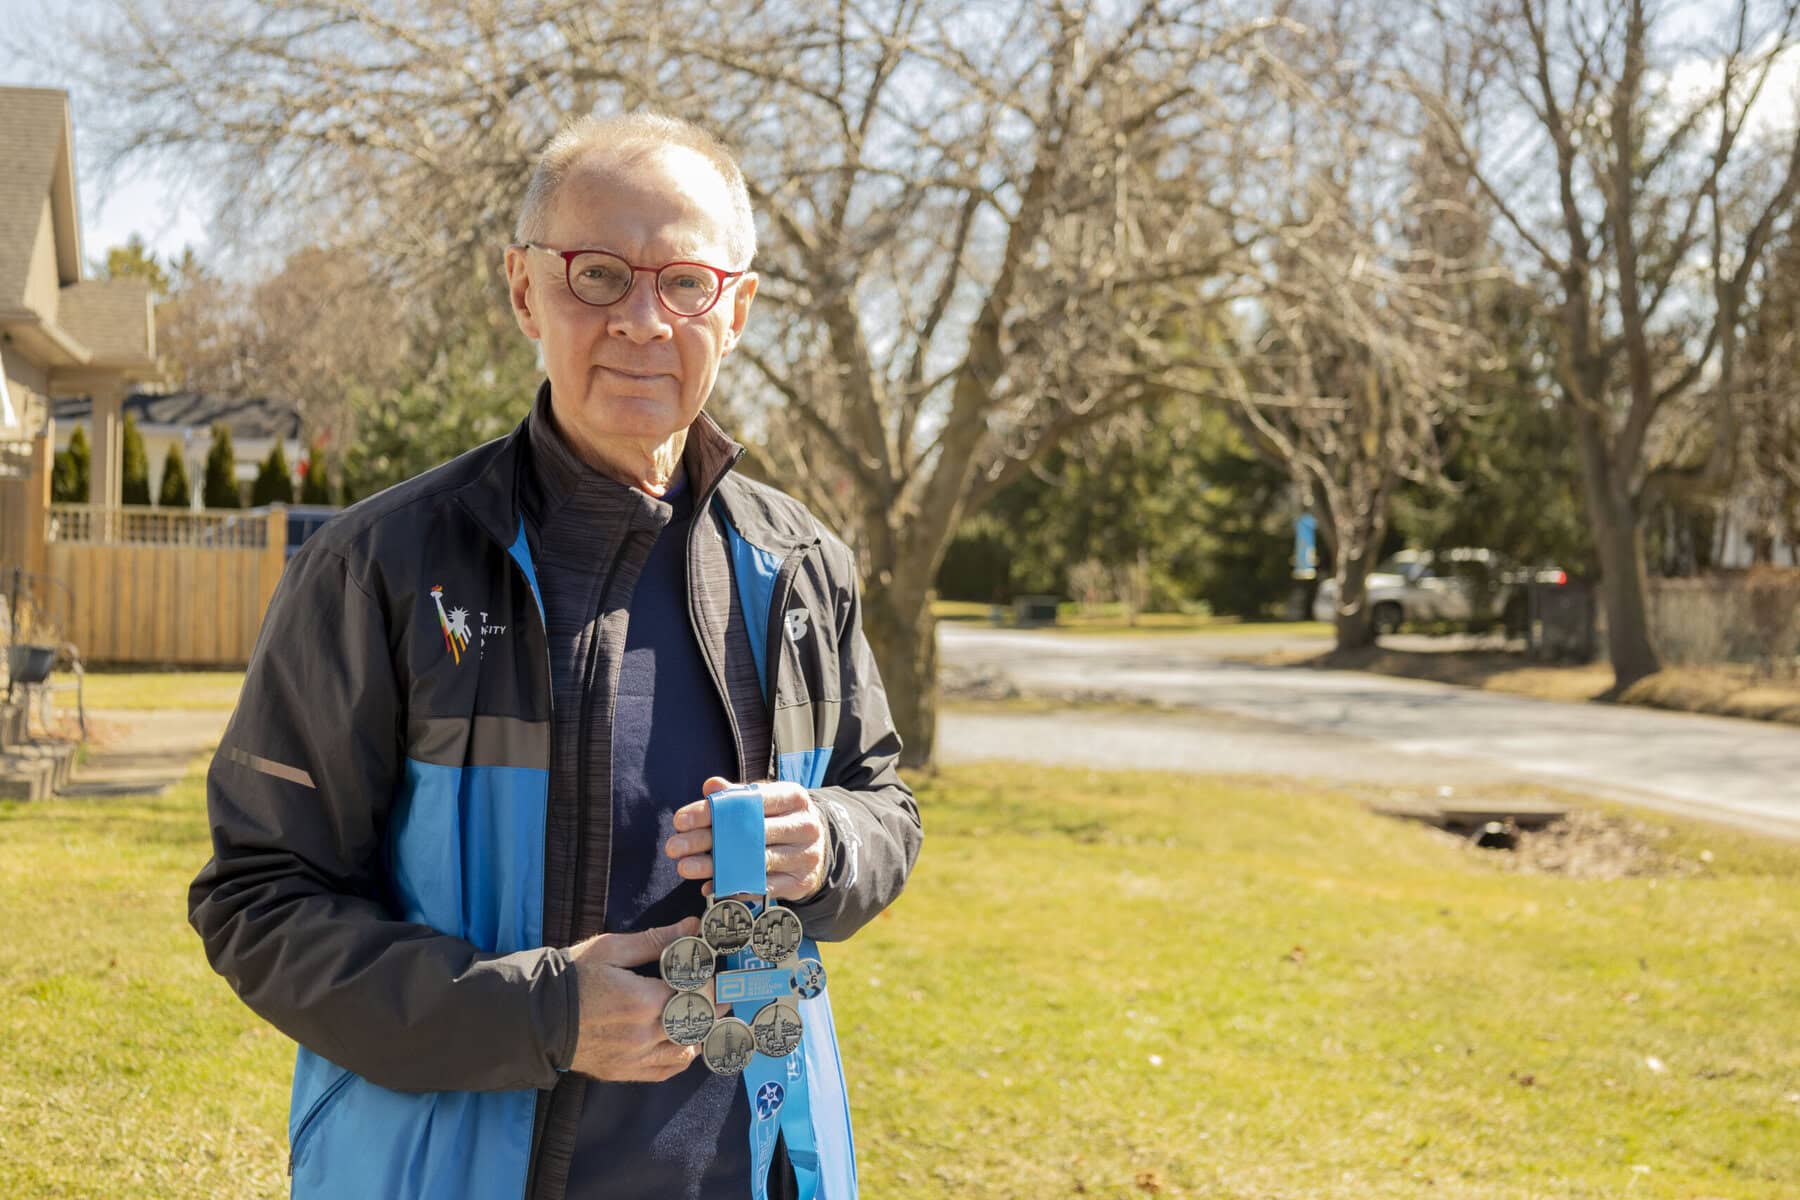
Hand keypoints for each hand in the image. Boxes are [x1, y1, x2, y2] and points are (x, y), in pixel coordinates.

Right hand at [567, 918, 716, 1080]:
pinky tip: (684, 1043)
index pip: (697, 994)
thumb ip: (656, 940)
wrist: (535, 1016)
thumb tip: (692, 926)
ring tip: (705, 1017)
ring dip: (699, 1034)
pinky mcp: (624, 1071)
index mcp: (644, 1000)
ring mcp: (635, 1058)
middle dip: (714, 1008)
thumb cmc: (573, 977)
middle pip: (697, 1024)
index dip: (713, 984)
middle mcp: (644, 1034)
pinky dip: (680, 1057)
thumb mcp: (612, 949)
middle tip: (724, 995)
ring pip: (685, 1051)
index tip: (720, 974)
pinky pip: (665, 1071)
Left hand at [665, 778, 828, 901]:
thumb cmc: (783, 819)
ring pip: (754, 862)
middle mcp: (804, 826)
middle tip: (674, 846)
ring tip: (685, 867)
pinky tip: (710, 886)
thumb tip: (710, 786)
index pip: (749, 801)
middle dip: (707, 840)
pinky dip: (734, 888)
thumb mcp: (765, 801)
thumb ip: (737, 795)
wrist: (820, 847)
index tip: (680, 820)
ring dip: (715, 867)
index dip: (712, 810)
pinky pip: (762, 888)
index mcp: (794, 798)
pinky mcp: (800, 883)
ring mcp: (805, 856)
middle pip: (749, 833)